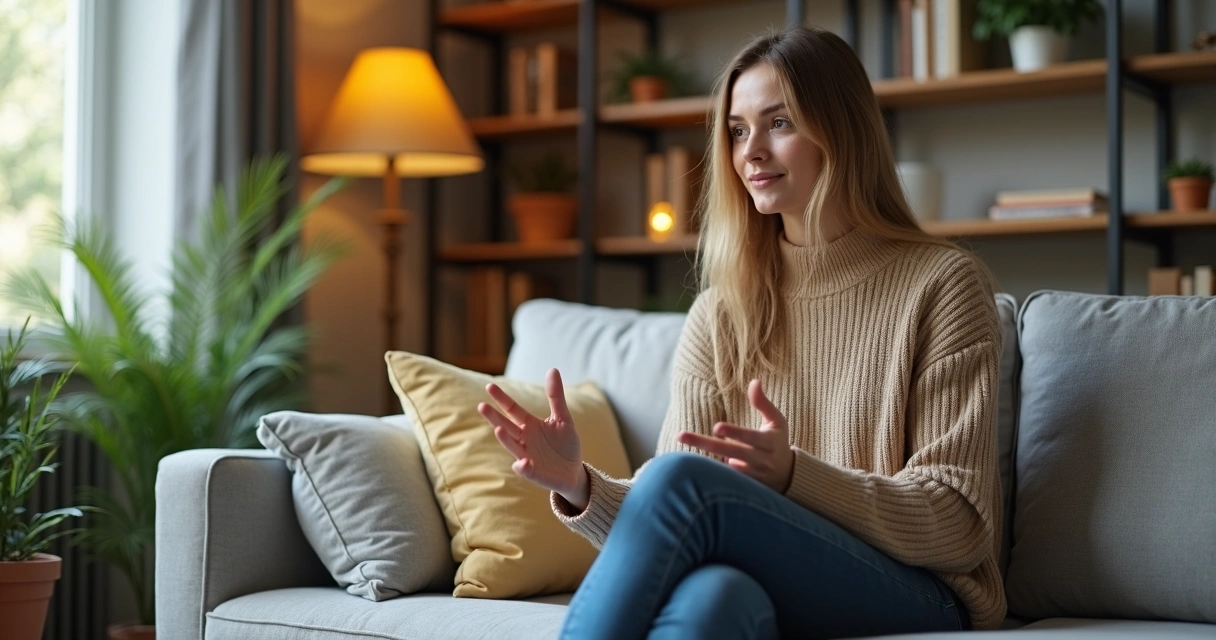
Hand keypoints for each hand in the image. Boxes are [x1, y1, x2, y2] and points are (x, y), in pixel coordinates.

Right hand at [478, 368, 587, 504]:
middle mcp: (524, 439)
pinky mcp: (533, 472)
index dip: (501, 399)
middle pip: (506, 426)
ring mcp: (526, 455)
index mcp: (529, 424)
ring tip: (498, 428)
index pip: (512, 409)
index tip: (489, 386)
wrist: (574, 471)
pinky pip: (525, 469)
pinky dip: (522, 466)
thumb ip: (556, 396)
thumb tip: (552, 369)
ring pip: (511, 445)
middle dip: (494, 417)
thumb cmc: (566, 444)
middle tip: (482, 406)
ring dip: (504, 438)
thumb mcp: (563, 418)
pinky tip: (523, 462)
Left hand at [676, 379, 794, 492]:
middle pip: (730, 451)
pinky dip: (712, 475)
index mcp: (769, 442)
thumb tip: (755, 381)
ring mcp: (753, 475)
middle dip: (705, 444)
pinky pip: (727, 481)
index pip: (750, 437)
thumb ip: (763, 403)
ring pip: (726, 468)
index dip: (734, 432)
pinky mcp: (747, 487)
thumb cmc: (778, 442)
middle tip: (681, 435)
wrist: (788, 475)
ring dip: (706, 461)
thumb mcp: (777, 421)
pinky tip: (694, 470)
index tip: (717, 427)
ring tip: (683, 456)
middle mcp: (761, 460)